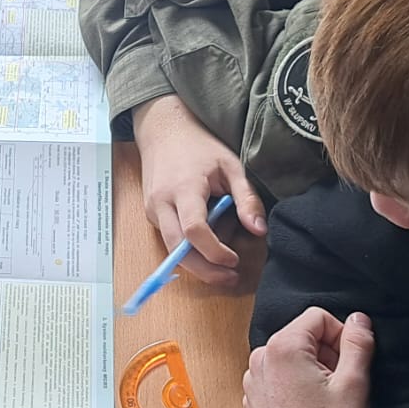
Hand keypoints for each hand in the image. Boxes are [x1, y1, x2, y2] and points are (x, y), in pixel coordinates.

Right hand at [131, 95, 266, 285]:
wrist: (162, 130)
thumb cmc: (199, 145)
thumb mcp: (231, 166)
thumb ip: (246, 198)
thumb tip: (259, 230)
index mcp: (183, 188)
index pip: (193, 231)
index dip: (214, 252)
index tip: (234, 260)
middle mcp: (160, 202)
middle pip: (177, 250)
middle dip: (203, 270)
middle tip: (229, 277)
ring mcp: (151, 209)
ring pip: (170, 249)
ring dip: (196, 262)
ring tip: (223, 262)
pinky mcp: (150, 213)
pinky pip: (169, 239)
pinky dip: (188, 248)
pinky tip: (206, 242)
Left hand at [244, 306, 373, 407]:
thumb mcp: (354, 384)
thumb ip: (358, 344)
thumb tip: (358, 319)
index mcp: (282, 347)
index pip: (318, 317)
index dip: (341, 335)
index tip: (350, 362)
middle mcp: (260, 358)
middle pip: (302, 336)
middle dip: (326, 353)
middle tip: (340, 383)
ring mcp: (253, 379)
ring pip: (291, 357)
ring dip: (312, 369)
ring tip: (325, 399)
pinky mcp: (254, 398)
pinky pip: (278, 377)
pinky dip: (295, 384)